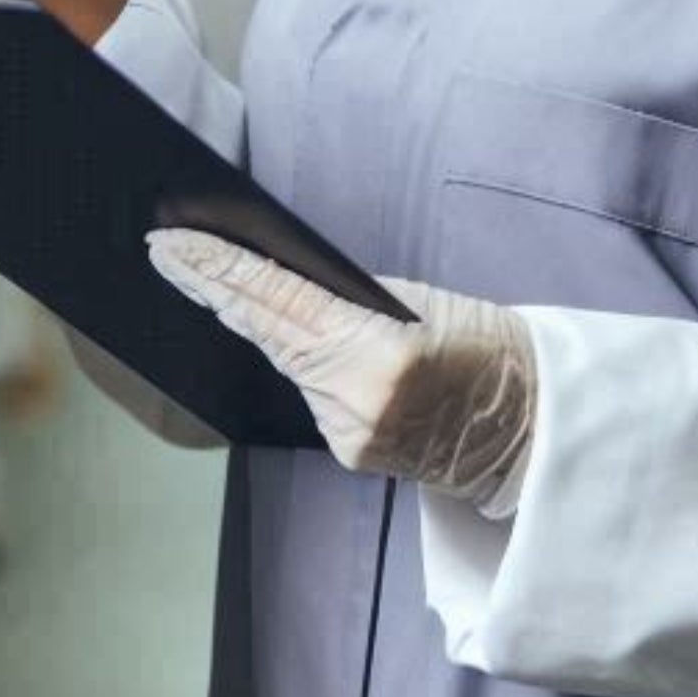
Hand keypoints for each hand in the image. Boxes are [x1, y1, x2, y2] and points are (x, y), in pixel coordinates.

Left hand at [147, 230, 538, 508]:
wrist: (531, 426)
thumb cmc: (488, 349)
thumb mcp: (421, 302)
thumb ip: (346, 297)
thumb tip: (280, 280)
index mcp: (378, 354)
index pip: (276, 304)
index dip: (217, 273)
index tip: (170, 245)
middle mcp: (354, 401)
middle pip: (265, 335)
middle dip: (212, 291)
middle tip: (166, 252)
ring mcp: (348, 433)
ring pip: (286, 367)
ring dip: (267, 328)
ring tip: (240, 286)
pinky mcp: (349, 451)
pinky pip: (311, 395)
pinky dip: (306, 366)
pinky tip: (308, 345)